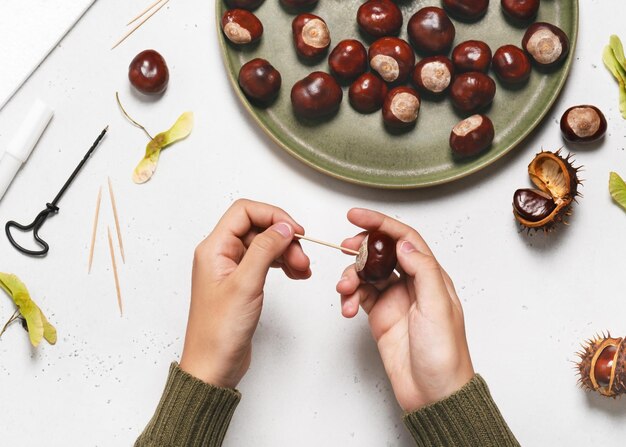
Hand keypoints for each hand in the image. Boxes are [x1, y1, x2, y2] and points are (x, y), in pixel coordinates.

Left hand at [179, 199, 310, 387]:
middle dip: (284, 238)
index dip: (273, 215)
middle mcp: (220, 254)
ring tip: (303, 270)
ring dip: (286, 252)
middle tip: (303, 259)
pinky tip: (296, 274)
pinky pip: (264, 262)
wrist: (213, 366)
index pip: (245, 212)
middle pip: (257, 228)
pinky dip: (282, 264)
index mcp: (213, 248)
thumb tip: (283, 226)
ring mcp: (231, 269)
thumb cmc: (219, 332)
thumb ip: (265, 250)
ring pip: (264, 245)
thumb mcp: (246, 284)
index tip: (296, 231)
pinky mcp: (241, 283)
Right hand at [336, 208, 473, 411]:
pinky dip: (350, 298)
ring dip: (350, 277)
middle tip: (345, 248)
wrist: (433, 394)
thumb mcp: (439, 307)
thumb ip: (423, 271)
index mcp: (431, 276)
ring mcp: (395, 299)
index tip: (356, 216)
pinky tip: (348, 308)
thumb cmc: (445, 355)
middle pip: (381, 252)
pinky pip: (359, 296)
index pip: (404, 238)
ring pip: (366, 274)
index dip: (380, 223)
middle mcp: (412, 284)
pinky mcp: (380, 316)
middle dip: (360, 248)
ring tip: (344, 290)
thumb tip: (404, 243)